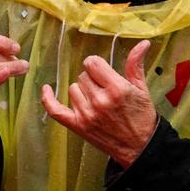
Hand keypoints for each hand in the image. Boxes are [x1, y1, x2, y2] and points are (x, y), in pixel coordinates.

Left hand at [41, 39, 158, 166]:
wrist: (139, 146)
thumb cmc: (142, 117)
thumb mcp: (142, 89)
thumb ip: (135, 65)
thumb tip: (142, 43)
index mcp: (117, 89)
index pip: (92, 63)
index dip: (97, 65)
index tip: (102, 71)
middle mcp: (100, 100)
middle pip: (82, 76)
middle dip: (92, 79)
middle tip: (104, 90)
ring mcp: (87, 114)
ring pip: (72, 89)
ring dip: (82, 91)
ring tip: (96, 100)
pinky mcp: (78, 126)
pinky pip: (55, 110)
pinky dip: (47, 99)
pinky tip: (47, 89)